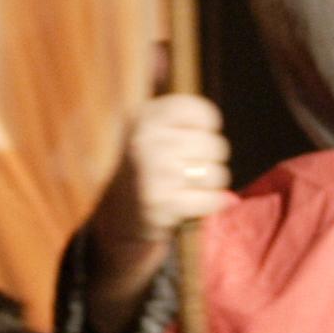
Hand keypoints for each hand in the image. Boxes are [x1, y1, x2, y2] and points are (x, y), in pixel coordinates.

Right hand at [83, 96, 231, 332]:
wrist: (117, 219)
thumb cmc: (146, 170)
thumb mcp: (152, 132)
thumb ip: (182, 117)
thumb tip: (214, 119)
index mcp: (145, 117)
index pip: (202, 113)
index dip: (207, 129)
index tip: (194, 139)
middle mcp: (146, 141)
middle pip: (215, 145)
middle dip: (210, 161)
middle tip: (189, 171)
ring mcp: (153, 173)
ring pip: (216, 173)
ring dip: (210, 184)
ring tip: (188, 187)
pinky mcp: (162, 204)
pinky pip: (211, 199)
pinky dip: (211, 204)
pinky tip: (195, 203)